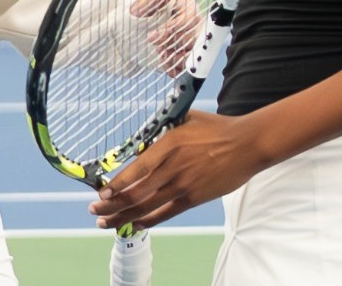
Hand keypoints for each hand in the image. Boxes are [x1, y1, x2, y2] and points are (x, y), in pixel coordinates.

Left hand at [89, 111, 261, 231]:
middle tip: (94, 208)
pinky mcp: (194, 198)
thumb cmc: (217, 128)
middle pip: (136, 192)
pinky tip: (133, 223)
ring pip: (147, 206)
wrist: (247, 144)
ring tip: (105, 221)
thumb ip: (162, 129)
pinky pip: (165, 213)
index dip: (116, 184)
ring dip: (123, 216)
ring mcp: (184, 185)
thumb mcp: (185, 118)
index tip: (101, 191)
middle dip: (111, 204)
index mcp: (169, 144)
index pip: (136, 169)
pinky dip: (147, 220)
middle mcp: (173, 167)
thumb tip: (142, 139)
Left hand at [129, 0, 201, 76]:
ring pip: (193, 53)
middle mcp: (195, 25)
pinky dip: (175, 67)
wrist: (139, 26)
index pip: (189, 19)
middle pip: (192, 37)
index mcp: (189, 8)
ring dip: (175, 57)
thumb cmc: (144, 11)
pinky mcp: (187, 55)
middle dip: (172, 43)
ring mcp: (193, 41)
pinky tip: (162, 61)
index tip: (152, 36)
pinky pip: (188, 66)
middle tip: (153, 44)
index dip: (171, 28)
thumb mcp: (146, 4)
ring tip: (159, 54)